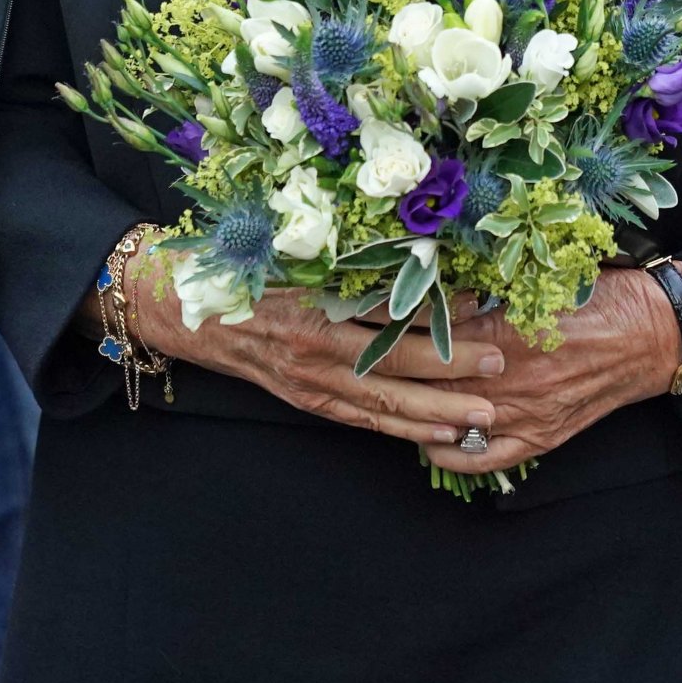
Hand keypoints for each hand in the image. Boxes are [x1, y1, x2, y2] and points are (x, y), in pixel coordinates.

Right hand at [124, 253, 502, 449]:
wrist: (183, 307)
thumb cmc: (241, 267)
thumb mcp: (292, 250)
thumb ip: (347, 255)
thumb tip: (417, 247)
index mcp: (312, 302)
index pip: (387, 309)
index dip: (438, 309)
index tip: (484, 302)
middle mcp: (313, 347)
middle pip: (393, 363)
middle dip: (450, 368)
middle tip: (498, 365)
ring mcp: (309, 380)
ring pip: (383, 402)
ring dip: (436, 412)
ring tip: (482, 416)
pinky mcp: (306, 400)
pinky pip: (362, 419)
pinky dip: (402, 429)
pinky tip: (439, 435)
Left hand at [378, 262, 681, 476]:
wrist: (654, 334)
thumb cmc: (601, 293)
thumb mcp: (543, 274)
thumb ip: (489, 284)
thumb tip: (437, 275)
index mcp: (509, 331)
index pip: (433, 332)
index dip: (395, 322)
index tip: (364, 310)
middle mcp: (511, 379)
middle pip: (432, 379)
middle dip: (391, 366)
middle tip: (355, 352)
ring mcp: (526, 415)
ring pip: (448, 420)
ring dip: (412, 408)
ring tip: (381, 391)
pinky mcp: (540, 439)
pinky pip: (480, 458)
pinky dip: (447, 451)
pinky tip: (426, 435)